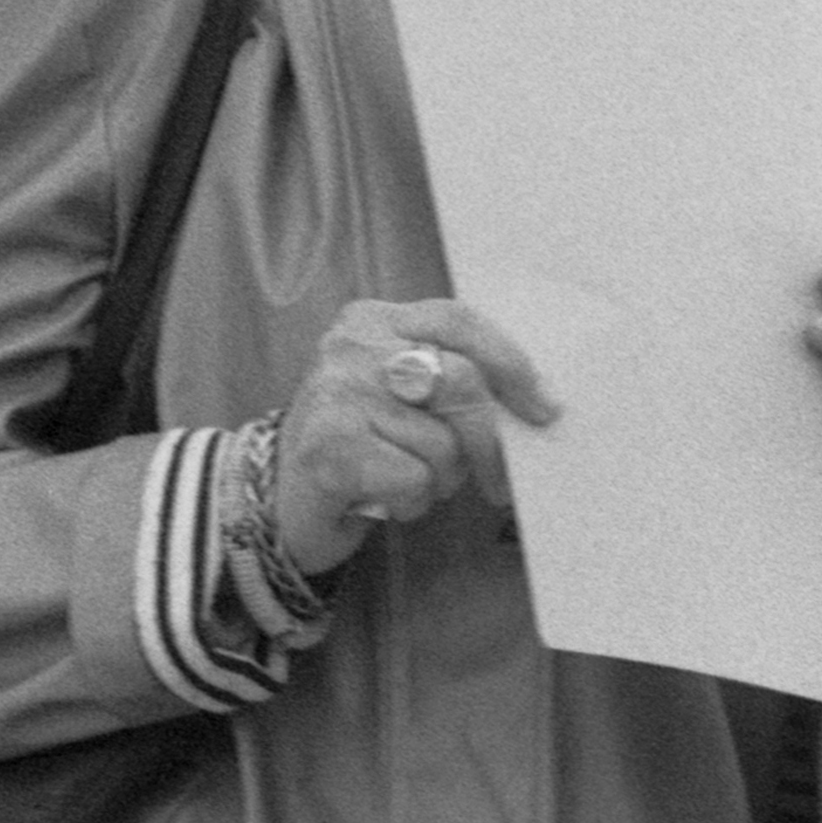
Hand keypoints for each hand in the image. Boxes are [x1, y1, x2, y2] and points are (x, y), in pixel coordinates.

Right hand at [275, 299, 559, 575]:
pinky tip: (379, 498)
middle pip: (461, 381)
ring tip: (400, 479)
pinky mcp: (330, 448)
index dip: (510, 362)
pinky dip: (411, 502)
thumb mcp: (400, 393)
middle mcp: (351, 346)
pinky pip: (415, 480)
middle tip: (497, 481)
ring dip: (438, 481)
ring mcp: (337, 394)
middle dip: (490, 441)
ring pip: (442, 444)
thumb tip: (536, 400)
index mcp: (374, 320)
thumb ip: (450, 379)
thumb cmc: (359, 445)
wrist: (277, 500)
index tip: (544, 407)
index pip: (458, 321)